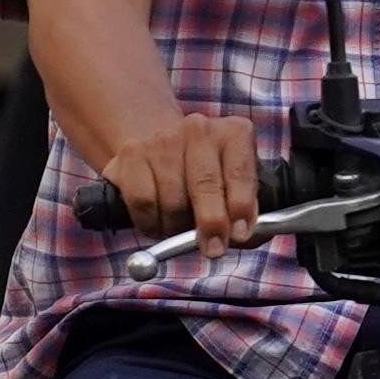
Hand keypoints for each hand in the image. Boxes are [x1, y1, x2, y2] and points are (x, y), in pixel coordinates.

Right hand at [93, 110, 262, 248]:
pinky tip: (158, 222)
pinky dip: (151, 223)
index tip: (240, 233)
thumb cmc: (204, 180)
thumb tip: (247, 236)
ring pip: (173, 199)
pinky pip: (143, 202)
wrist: (160, 152)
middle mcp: (199, 129)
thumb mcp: (233, 189)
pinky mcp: (132, 154)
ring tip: (179, 228)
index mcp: (234, 134)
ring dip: (177, 227)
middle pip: (205, 183)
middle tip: (213, 248)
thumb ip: (246, 213)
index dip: (241, 205)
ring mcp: (163, 139)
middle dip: (211, 221)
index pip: (240, 172)